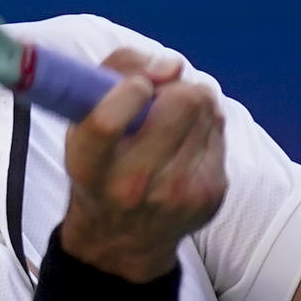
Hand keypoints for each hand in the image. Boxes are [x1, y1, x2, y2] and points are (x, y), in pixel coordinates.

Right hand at [60, 48, 226, 281]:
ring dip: (190, 99)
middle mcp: (131, 184)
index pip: (108, 121)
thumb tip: (172, 65)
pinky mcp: (210, 194)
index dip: (131, 87)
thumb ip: (115, 71)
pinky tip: (184, 137)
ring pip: (206, 108)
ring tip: (170, 116)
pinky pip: (219, 128)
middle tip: (159, 95)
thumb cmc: (100, 162)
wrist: (122, 235)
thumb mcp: (81, 118)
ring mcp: (177, 193)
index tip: (136, 85)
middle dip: (174, 86)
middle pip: (180, 102)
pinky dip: (204, 122)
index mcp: (89, 165)